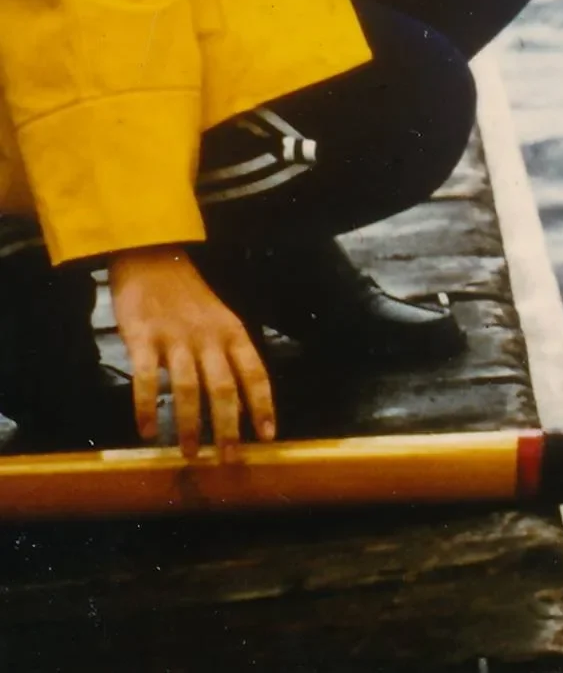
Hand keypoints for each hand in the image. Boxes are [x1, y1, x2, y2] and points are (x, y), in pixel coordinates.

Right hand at [108, 246, 275, 455]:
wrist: (152, 258)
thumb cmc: (188, 296)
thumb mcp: (221, 319)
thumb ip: (229, 353)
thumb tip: (242, 398)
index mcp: (233, 332)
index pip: (255, 374)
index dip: (262, 406)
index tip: (267, 437)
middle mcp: (208, 337)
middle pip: (224, 387)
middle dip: (229, 426)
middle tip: (229, 458)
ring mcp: (174, 338)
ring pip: (187, 388)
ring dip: (190, 424)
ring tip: (192, 454)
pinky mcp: (142, 338)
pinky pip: (144, 378)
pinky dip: (145, 407)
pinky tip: (148, 433)